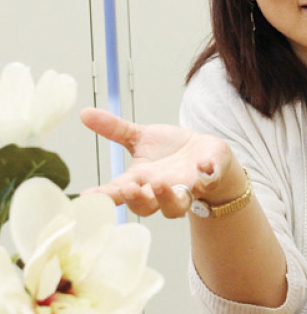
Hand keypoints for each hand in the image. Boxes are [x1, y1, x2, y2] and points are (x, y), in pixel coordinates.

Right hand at [80, 108, 241, 218]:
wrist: (205, 154)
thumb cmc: (170, 150)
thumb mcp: (142, 136)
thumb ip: (115, 128)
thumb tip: (85, 113)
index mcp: (141, 179)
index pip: (118, 192)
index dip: (103, 196)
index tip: (87, 197)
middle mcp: (160, 190)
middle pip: (144, 206)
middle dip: (136, 200)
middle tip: (130, 188)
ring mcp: (184, 189)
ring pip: (174, 206)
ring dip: (166, 197)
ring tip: (160, 184)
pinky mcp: (207, 180)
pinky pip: (207, 182)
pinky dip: (206, 176)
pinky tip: (203, 167)